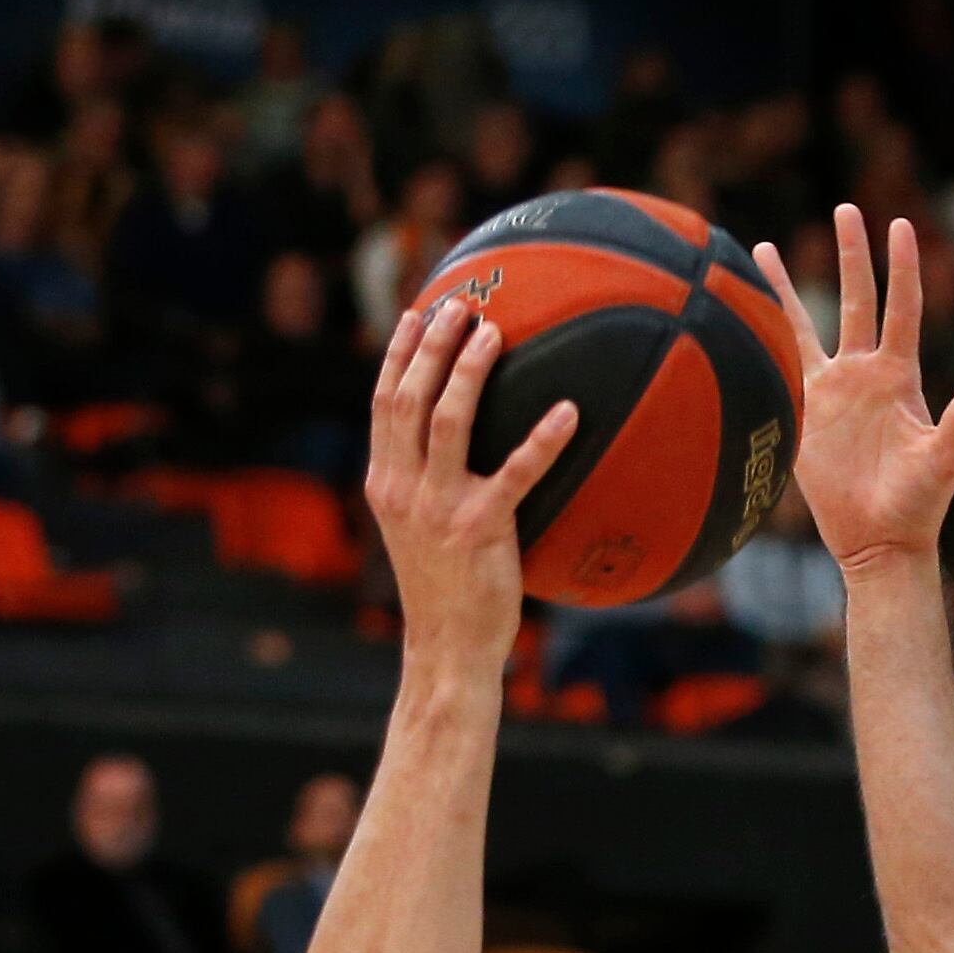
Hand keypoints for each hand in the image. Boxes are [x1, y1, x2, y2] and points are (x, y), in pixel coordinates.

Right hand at [364, 299, 579, 672]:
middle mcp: (402, 489)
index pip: (383, 403)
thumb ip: (429, 486)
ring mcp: (437, 509)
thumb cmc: (446, 590)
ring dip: (468, 372)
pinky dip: (543, 439)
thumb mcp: (421, 531)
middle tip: (460, 305)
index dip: (398, 354)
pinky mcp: (478, 531)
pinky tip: (570, 412)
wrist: (447, 647)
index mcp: (384, 484)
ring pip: (447, 421)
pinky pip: (517, 473)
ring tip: (495, 332)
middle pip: (408, 399)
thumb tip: (464, 448)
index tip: (414, 313)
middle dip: (430, 345)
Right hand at [759, 207, 953, 580]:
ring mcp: (831, 390)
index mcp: (901, 377)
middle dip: (853, 254)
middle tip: (847, 208)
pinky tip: (738, 305)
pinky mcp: (800, 411)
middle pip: (858, 299)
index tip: (900, 224)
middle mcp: (865, 374)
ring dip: (785, 286)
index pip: (902, 308)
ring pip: (804, 324)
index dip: (902, 267)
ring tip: (758, 250)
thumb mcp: (947, 456)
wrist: (878, 542)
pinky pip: (778, 362)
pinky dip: (761, 333)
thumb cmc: (920, 505)